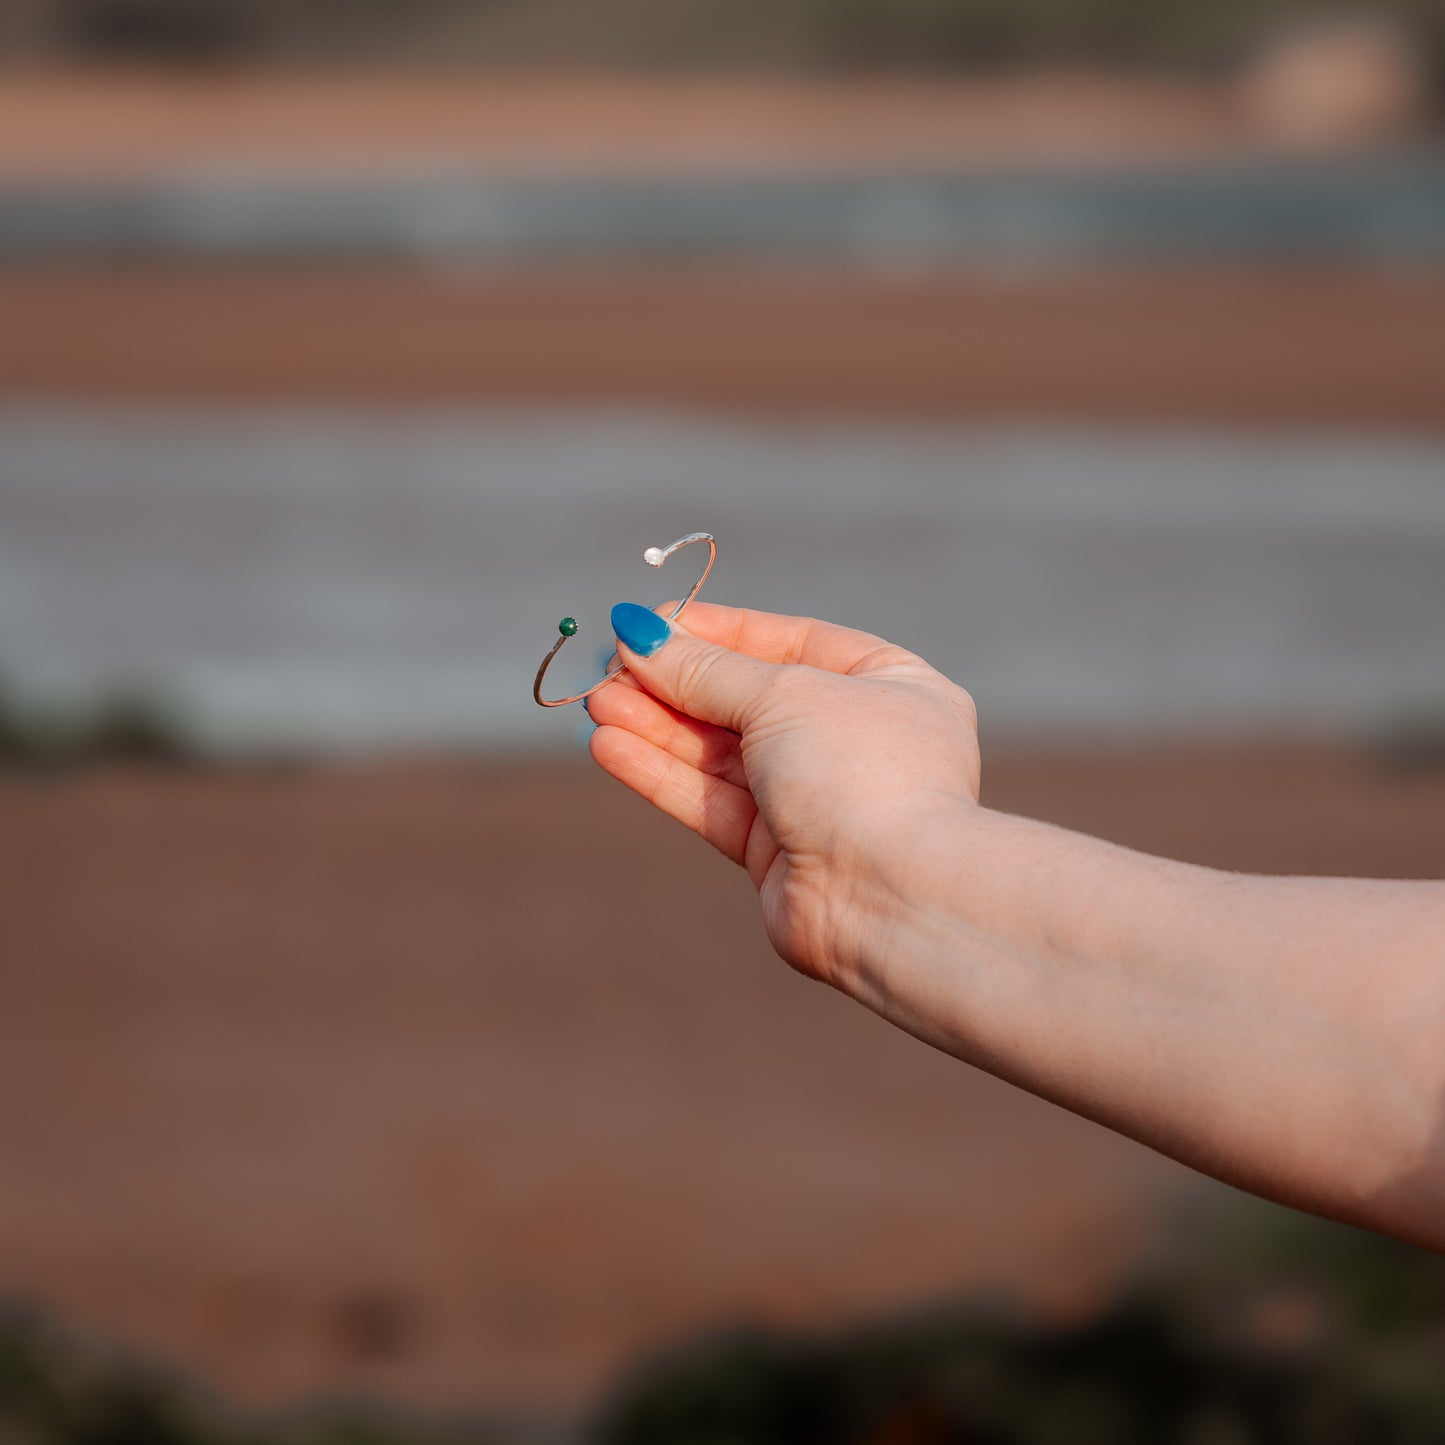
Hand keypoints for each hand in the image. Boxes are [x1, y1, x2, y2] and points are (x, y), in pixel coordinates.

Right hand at [587, 601, 980, 985]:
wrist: (891, 898)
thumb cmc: (860, 773)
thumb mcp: (784, 695)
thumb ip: (707, 670)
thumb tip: (639, 637)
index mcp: (888, 683)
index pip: (788, 641)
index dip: (715, 631)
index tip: (646, 623)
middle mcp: (854, 739)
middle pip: (746, 698)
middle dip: (673, 683)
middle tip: (606, 667)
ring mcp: (816, 797)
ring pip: (720, 752)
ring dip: (656, 726)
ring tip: (595, 702)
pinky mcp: (777, 852)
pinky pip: (711, 799)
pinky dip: (661, 772)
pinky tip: (608, 746)